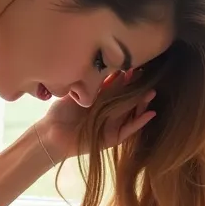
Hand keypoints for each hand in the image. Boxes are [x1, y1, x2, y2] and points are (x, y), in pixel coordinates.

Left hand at [32, 70, 155, 162]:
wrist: (52, 133)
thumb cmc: (61, 111)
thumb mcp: (78, 94)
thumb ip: (93, 85)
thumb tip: (106, 68)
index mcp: (101, 101)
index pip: (119, 88)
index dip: (128, 79)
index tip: (136, 67)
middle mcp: (109, 113)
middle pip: (128, 100)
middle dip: (138, 89)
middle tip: (148, 78)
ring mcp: (112, 125)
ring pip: (132, 114)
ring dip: (143, 104)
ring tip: (151, 93)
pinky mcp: (112, 138)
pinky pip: (128, 130)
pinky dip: (139, 122)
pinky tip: (149, 113)